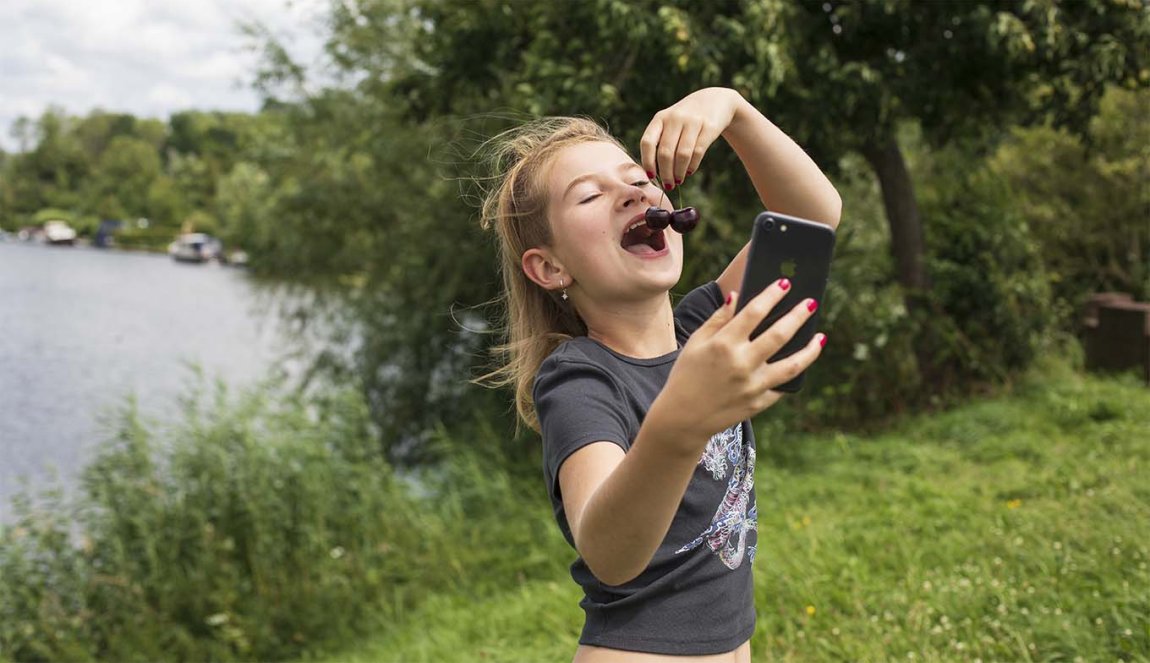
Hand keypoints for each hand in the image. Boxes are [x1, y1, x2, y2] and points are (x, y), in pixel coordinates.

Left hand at [639, 87, 743, 187]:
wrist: (715, 101)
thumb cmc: (686, 120)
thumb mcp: (669, 123)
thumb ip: (660, 142)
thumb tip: (654, 174)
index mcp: (660, 118)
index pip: (647, 142)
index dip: (647, 161)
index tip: (651, 176)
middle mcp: (675, 118)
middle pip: (665, 152)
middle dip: (665, 173)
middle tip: (668, 185)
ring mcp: (693, 121)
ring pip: (682, 154)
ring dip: (679, 172)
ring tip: (678, 180)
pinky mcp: (709, 127)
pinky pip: (698, 152)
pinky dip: (692, 166)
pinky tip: (690, 171)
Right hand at [648, 280, 825, 447]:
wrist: (683, 417)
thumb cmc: (687, 374)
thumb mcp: (695, 343)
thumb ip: (718, 319)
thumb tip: (737, 296)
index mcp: (723, 344)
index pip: (754, 312)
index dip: (772, 295)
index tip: (785, 283)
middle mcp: (741, 364)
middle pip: (779, 334)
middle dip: (798, 315)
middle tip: (811, 303)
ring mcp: (753, 386)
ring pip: (793, 365)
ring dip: (810, 349)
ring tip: (820, 336)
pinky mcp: (759, 403)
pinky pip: (783, 387)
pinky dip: (793, 374)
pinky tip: (800, 362)